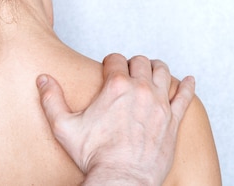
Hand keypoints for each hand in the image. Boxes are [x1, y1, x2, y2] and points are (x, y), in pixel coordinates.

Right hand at [36, 53, 195, 184]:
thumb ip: (52, 100)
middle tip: (128, 71)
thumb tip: (43, 79)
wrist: (121, 180)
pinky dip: (188, 86)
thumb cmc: (95, 156)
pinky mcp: (172, 120)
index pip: (115, 59)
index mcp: (116, 86)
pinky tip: (190, 81)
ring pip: (163, 73)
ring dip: (156, 68)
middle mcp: (140, 90)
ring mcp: (159, 104)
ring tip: (152, 71)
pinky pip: (185, 97)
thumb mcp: (64, 127)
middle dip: (132, 63)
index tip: (108, 67)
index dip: (110, 61)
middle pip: (140, 62)